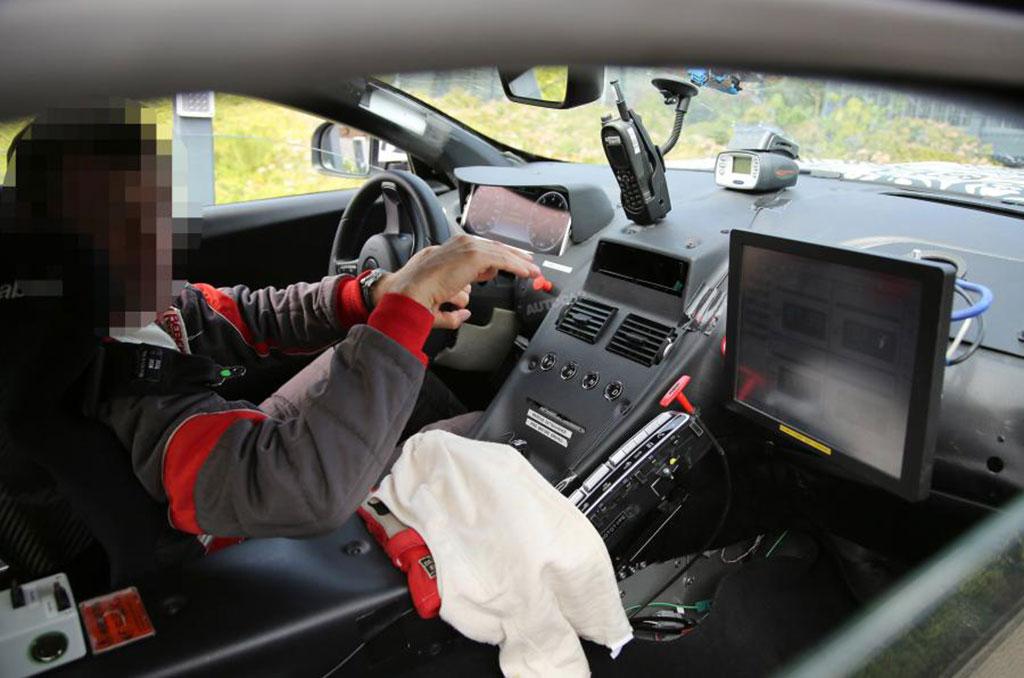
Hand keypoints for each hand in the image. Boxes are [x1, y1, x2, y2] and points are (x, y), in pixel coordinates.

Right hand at [372, 235, 540, 328]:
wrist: (406, 294)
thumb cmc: (414, 300)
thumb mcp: (439, 301)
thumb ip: (454, 302)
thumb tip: (466, 309)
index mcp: (445, 254)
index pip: (476, 251)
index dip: (494, 257)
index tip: (505, 263)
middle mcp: (455, 247)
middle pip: (490, 247)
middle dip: (511, 255)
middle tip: (527, 261)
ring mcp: (464, 248)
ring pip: (499, 252)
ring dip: (518, 262)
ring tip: (532, 271)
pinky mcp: (472, 255)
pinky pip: (501, 259)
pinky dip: (516, 265)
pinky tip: (527, 272)